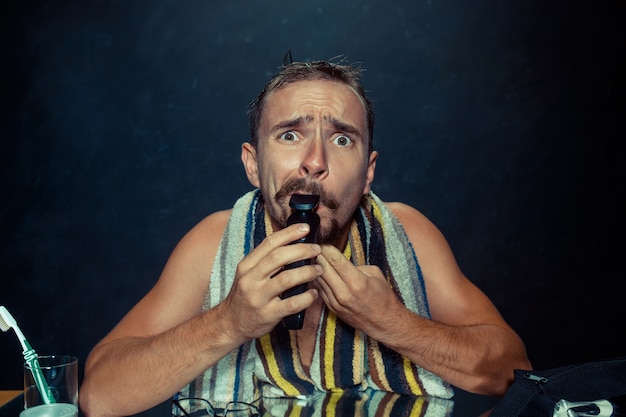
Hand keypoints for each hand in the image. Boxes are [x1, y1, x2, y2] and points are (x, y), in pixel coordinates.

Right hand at [220, 223, 321, 340]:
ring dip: (307, 272)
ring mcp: (259, 298)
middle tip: (316, 249)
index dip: (289, 233)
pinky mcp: (268, 314)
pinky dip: (306, 297)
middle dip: (302, 250)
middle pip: (279, 257)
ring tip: (318, 270)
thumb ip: (265, 261)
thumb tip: (292, 244)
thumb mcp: (248, 274)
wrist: (230, 324)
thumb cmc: (244, 296)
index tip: (305, 229)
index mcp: (246, 266)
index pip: (269, 243)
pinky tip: (314, 293)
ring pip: (287, 279)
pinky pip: (292, 304)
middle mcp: (251, 279)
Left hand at [313, 245, 403, 333]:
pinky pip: (320, 290)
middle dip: (319, 256)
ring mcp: (336, 302)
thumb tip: (339, 260)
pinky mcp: (332, 309)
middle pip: (323, 269)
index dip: (327, 249)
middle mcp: (344, 293)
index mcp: (357, 282)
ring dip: (315, 268)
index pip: (335, 261)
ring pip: (318, 279)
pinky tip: (318, 273)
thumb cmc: (383, 297)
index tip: (323, 242)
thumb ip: (356, 265)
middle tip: (315, 247)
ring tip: (315, 258)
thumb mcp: (375, 274)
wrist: (384, 323)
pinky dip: (318, 280)